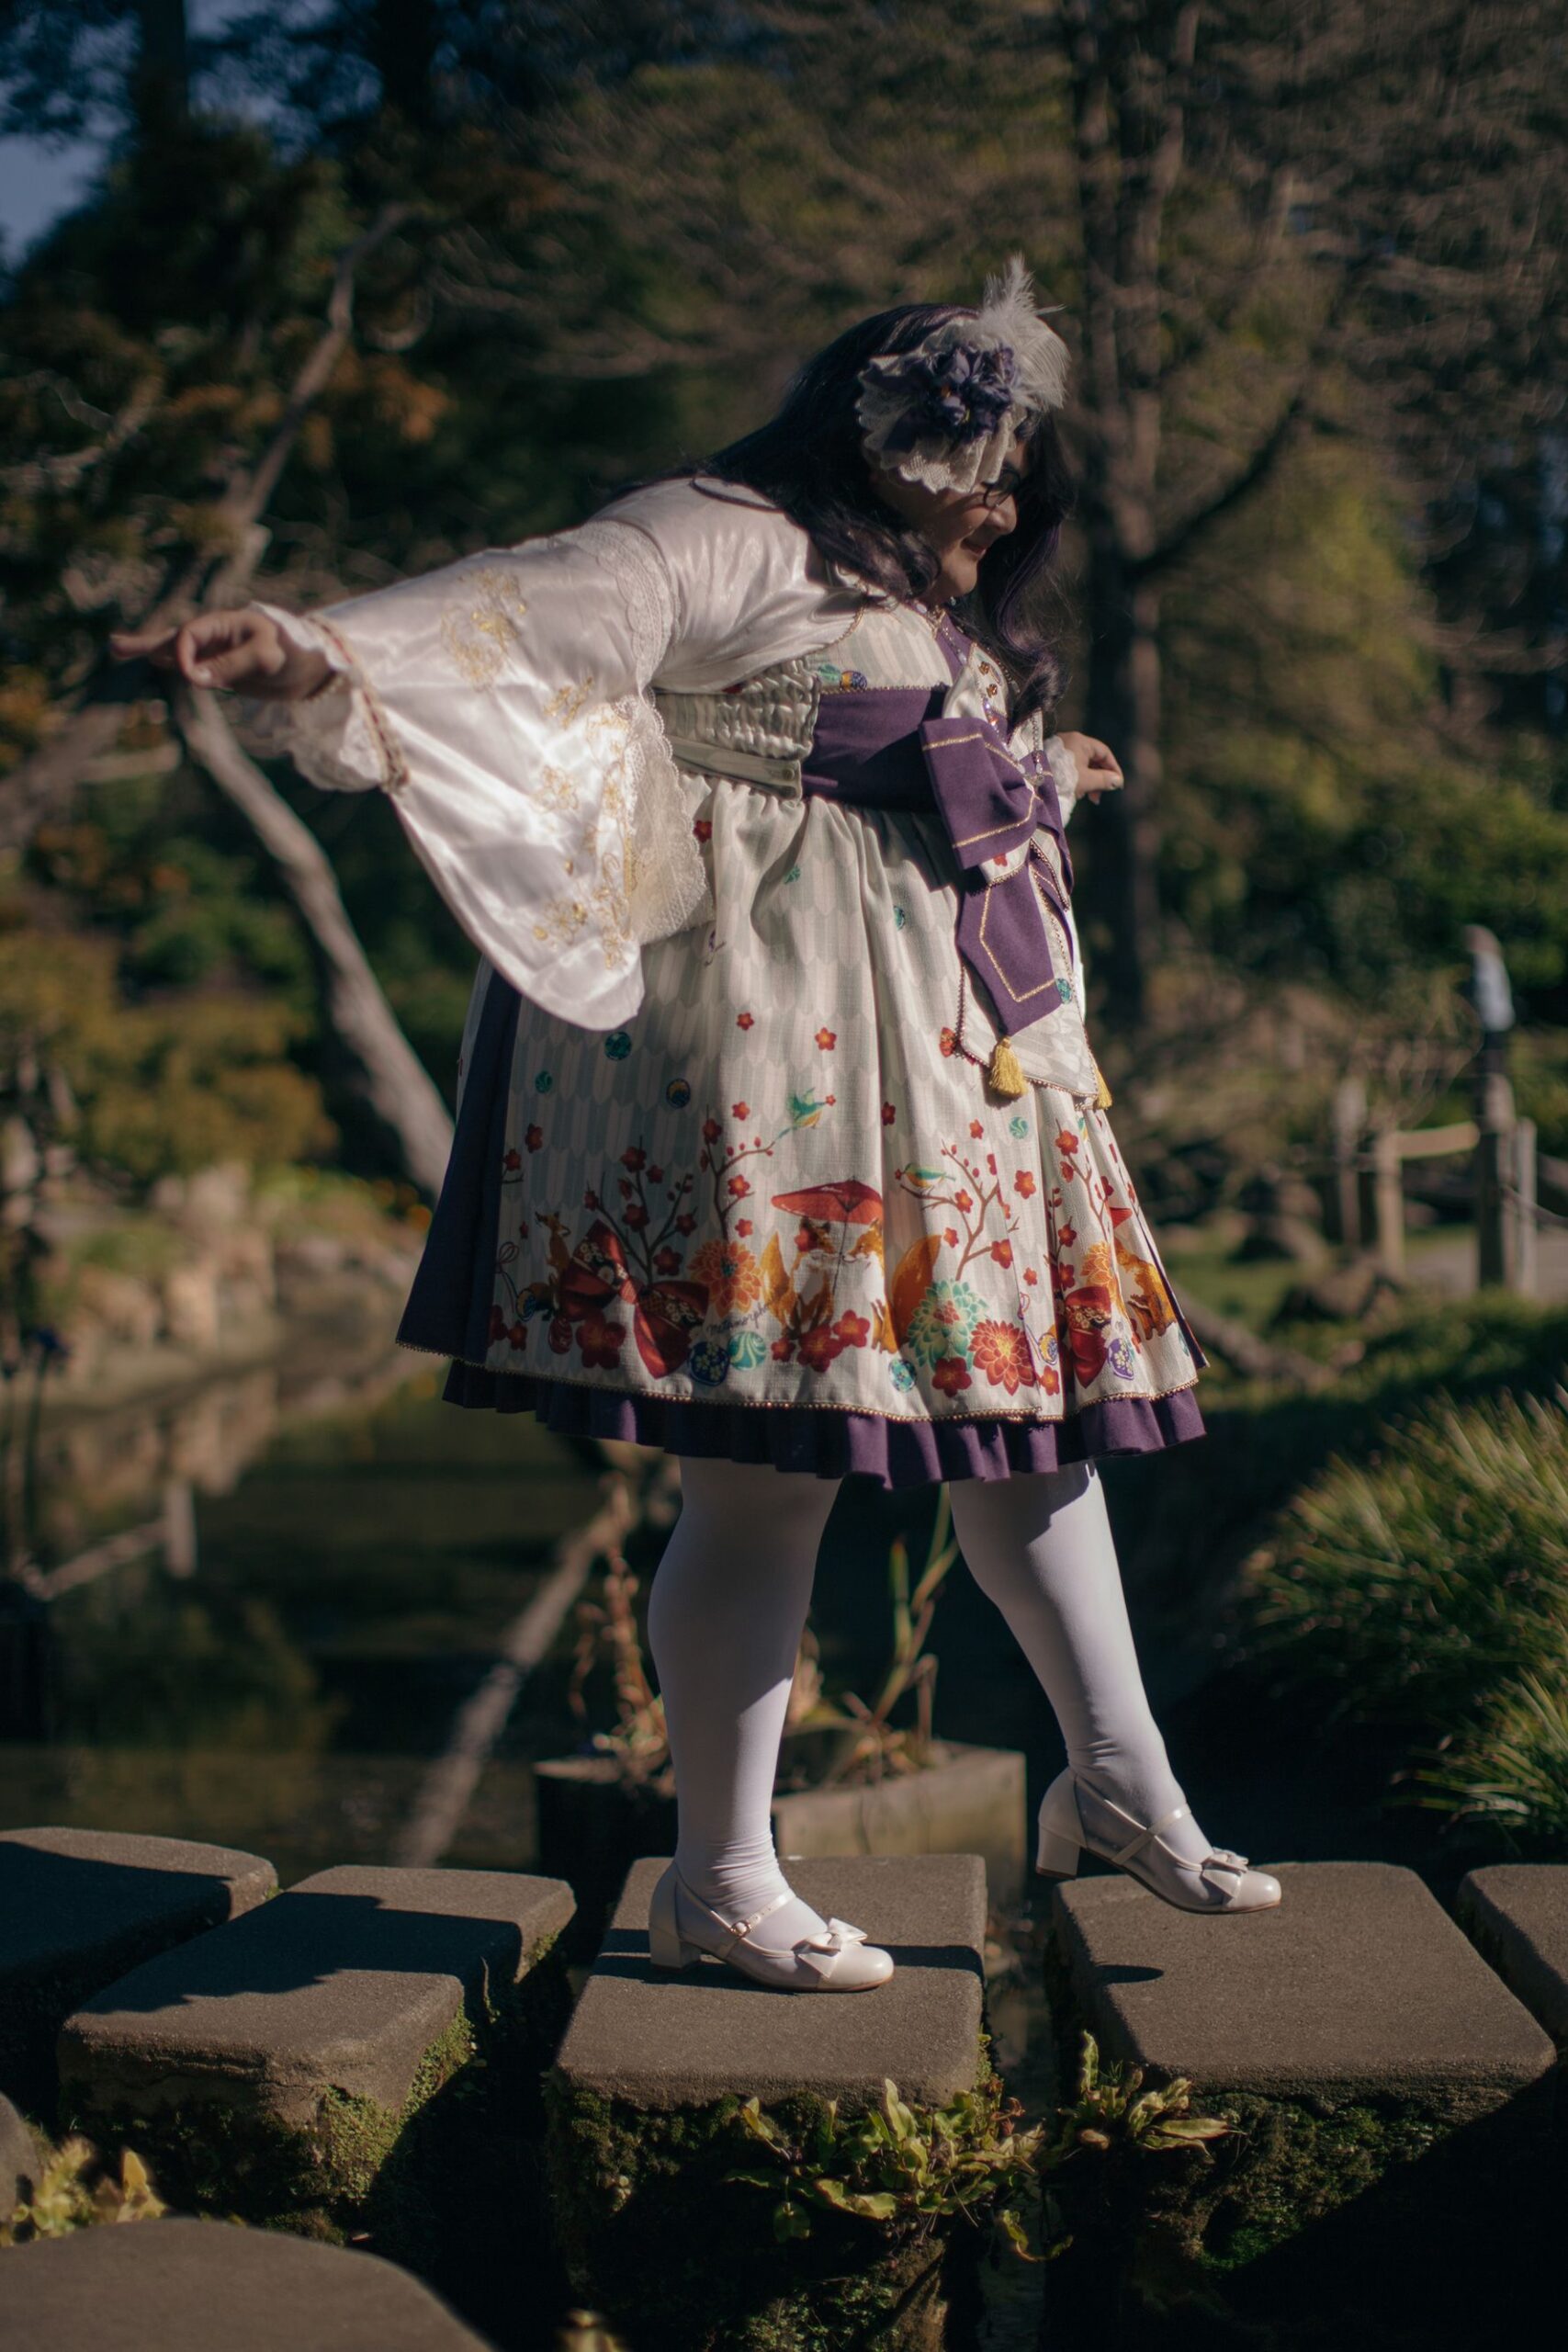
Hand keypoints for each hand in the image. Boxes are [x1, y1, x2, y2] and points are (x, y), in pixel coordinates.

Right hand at [110, 607, 329, 700]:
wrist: (316, 666)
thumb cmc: (295, 652)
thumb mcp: (266, 658)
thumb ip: (232, 665)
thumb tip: (195, 677)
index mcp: (225, 623)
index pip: (190, 636)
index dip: (185, 656)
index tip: (194, 679)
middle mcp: (216, 636)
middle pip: (175, 639)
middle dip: (147, 643)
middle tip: (114, 647)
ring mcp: (218, 653)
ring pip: (179, 652)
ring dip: (153, 652)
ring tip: (119, 649)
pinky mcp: (223, 669)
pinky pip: (193, 667)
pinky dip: (174, 665)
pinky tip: (159, 664)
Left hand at [1056, 731, 1123, 801]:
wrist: (1032, 784)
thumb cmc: (1062, 779)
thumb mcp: (1086, 780)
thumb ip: (1104, 780)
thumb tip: (1117, 781)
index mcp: (1080, 741)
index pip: (1104, 752)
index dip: (1113, 768)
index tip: (1117, 784)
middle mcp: (1070, 740)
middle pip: (1092, 758)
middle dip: (1099, 778)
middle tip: (1099, 796)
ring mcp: (1059, 749)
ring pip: (1081, 764)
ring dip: (1088, 781)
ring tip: (1087, 797)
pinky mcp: (1052, 758)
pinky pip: (1070, 767)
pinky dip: (1077, 778)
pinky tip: (1075, 792)